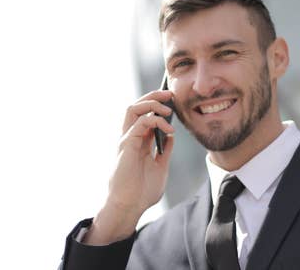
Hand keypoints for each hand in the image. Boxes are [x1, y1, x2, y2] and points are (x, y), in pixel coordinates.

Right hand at [84, 90, 174, 244]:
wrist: (130, 206)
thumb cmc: (142, 191)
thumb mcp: (160, 166)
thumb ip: (164, 150)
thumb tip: (171, 135)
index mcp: (138, 142)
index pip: (144, 114)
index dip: (157, 105)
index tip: (172, 101)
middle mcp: (130, 137)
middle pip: (136, 106)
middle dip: (153, 96)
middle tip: (170, 94)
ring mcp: (127, 139)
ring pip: (133, 108)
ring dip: (151, 103)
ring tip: (167, 108)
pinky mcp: (127, 144)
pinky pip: (140, 123)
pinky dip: (155, 121)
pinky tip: (168, 129)